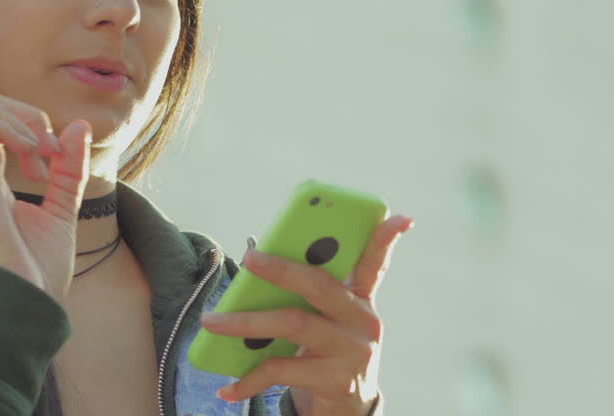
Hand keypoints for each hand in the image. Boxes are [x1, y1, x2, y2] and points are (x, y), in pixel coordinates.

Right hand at [0, 69, 90, 300]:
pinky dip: (14, 129)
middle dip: (27, 113)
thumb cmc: (37, 270)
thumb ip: (68, 169)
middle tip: (52, 155)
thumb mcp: (62, 209)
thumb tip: (77, 128)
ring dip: (25, 121)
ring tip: (45, 160)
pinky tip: (35, 157)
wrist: (29, 307)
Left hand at [198, 215, 413, 414]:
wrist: (345, 415)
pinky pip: (281, 369)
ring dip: (246, 322)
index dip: (385, 239)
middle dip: (281, 268)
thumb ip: (306, 298)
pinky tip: (226, 387)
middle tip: (248, 258)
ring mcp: (351, 353)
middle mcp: (362, 323)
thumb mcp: (326, 325)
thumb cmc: (326, 357)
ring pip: (293, 324)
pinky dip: (249, 379)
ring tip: (212, 322)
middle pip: (319, 285)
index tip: (402, 217)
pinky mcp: (335, 381)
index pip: (374, 264)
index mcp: (360, 301)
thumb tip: (255, 264)